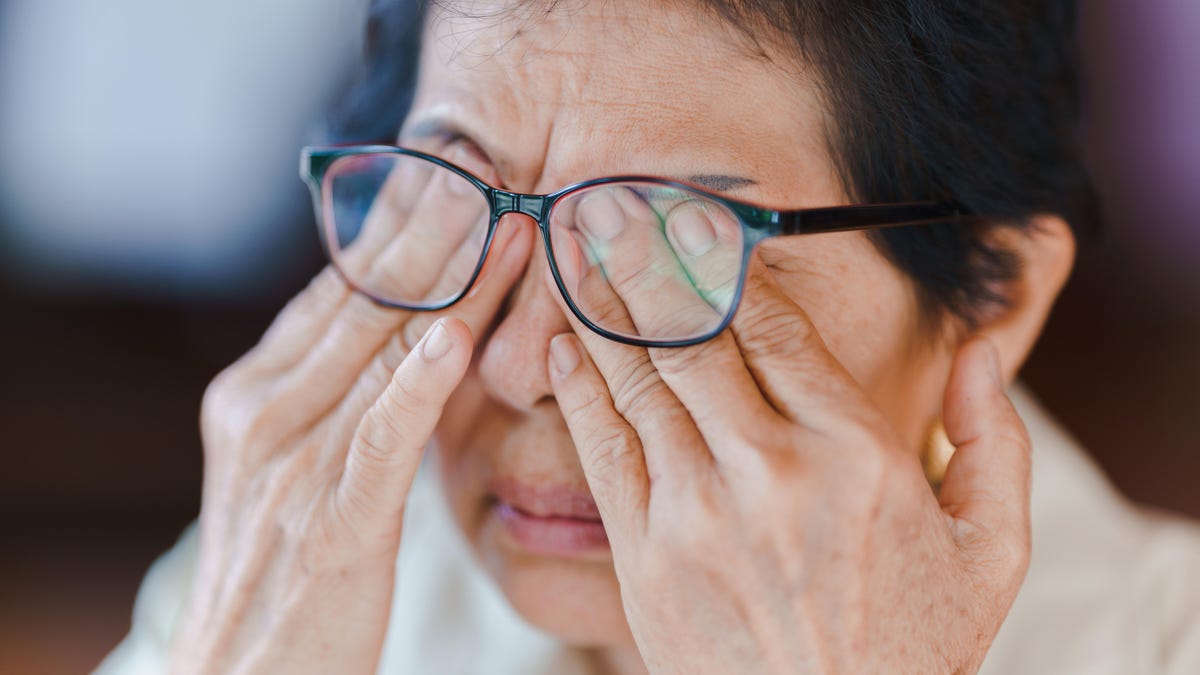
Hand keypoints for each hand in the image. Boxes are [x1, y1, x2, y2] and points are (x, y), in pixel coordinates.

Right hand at [169, 171, 532, 673]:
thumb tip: (401, 332)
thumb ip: (336, 397)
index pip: (339, 290)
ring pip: (386, 356)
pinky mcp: (334, 525)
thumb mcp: (293, 465)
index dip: (402, 228)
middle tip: (499, 169)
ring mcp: (295, 466)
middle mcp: (267, 412)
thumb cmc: (283, 571)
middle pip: (368, 305)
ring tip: (510, 226)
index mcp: (256, 393)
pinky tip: (459, 338)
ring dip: (453, 288)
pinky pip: (382, 441)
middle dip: (438, 234)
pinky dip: (418, 386)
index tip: (460, 174)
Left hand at [545, 195, 1030, 673]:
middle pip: (694, 337)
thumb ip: (994, 441)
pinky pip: (604, 452)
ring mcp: (696, 514)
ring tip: (574, 247)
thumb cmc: (913, 647)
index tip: (698, 219)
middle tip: (610, 203)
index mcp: (856, 456)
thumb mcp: (991, 550)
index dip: (731, 266)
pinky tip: (565, 343)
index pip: (779, 331)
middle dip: (647, 260)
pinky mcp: (645, 557)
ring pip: (640, 382)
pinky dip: (582, 390)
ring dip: (603, 306)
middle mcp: (769, 472)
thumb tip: (977, 353)